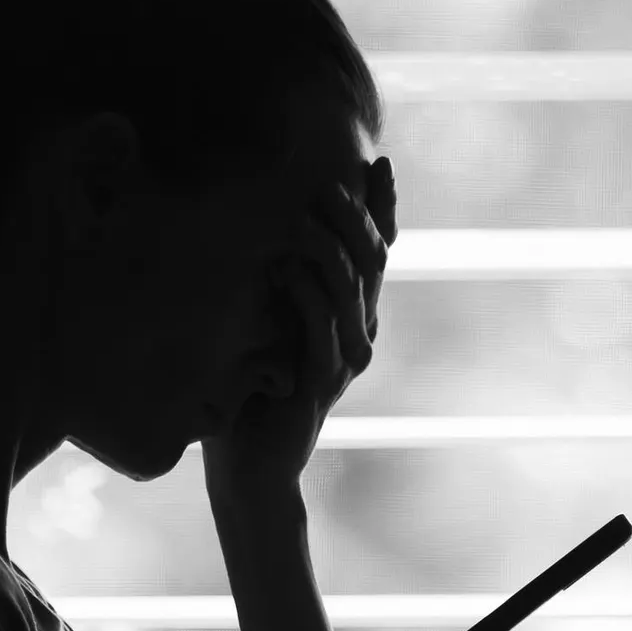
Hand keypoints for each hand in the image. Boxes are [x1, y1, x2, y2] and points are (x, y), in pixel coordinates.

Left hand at [202, 156, 396, 492]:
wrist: (251, 469)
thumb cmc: (250, 395)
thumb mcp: (262, 327)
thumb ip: (274, 284)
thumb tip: (261, 228)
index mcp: (349, 317)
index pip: (375, 252)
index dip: (381, 209)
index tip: (378, 162)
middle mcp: (357, 334)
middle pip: (371, 262)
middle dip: (355, 217)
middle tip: (333, 179)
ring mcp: (343, 359)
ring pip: (350, 290)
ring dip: (328, 247)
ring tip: (307, 211)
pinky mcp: (320, 383)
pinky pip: (319, 329)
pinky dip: (303, 294)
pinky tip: (283, 264)